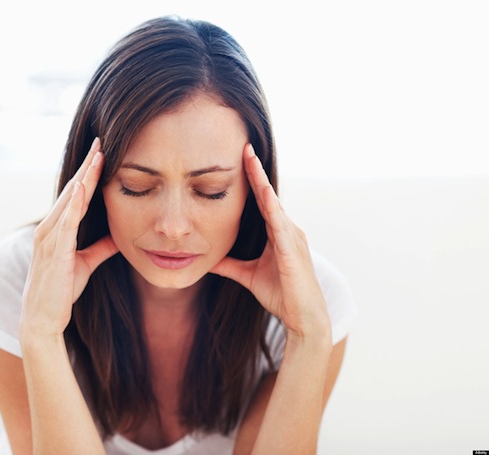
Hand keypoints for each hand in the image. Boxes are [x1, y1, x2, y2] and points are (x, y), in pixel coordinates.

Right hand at [19, 138, 118, 339]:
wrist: (43, 319)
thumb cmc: (62, 291)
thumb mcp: (87, 263)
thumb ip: (101, 246)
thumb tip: (120, 235)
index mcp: (57, 229)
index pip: (76, 193)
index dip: (89, 172)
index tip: (102, 152)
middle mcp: (49, 227)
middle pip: (72, 189)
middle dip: (87, 165)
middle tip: (102, 141)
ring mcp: (49, 237)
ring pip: (70, 200)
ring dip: (84, 176)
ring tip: (98, 155)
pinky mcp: (54, 250)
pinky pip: (65, 222)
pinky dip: (74, 203)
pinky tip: (83, 186)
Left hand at [210, 144, 329, 339]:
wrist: (302, 317)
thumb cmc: (281, 295)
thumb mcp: (247, 275)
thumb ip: (229, 265)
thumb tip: (207, 258)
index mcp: (276, 233)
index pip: (261, 201)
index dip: (251, 180)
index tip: (241, 158)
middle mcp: (286, 229)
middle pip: (268, 195)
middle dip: (256, 171)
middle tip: (244, 147)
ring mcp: (292, 237)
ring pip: (274, 203)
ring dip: (262, 181)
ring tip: (250, 159)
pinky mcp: (292, 249)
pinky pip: (280, 223)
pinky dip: (272, 206)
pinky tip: (263, 191)